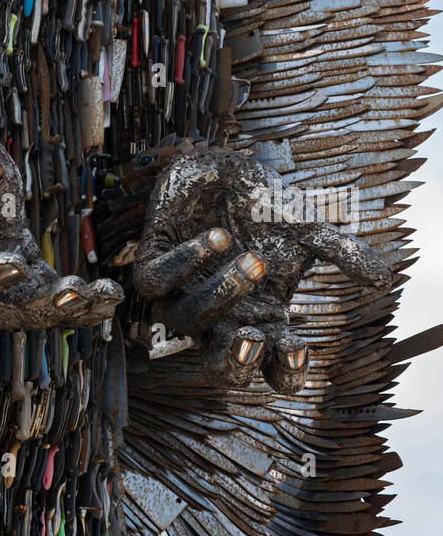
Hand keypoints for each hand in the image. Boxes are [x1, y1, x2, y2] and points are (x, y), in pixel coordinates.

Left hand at [132, 149, 391, 392]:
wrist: (222, 165)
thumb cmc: (264, 206)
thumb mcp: (306, 228)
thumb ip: (339, 251)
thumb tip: (381, 277)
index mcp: (262, 317)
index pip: (273, 366)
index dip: (285, 370)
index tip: (298, 348)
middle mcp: (221, 315)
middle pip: (221, 366)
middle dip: (235, 359)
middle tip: (253, 338)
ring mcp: (184, 293)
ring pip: (187, 320)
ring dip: (221, 292)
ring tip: (251, 259)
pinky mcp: (155, 266)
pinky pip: (156, 282)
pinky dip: (186, 262)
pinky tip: (216, 237)